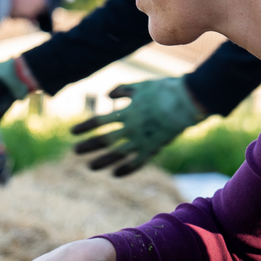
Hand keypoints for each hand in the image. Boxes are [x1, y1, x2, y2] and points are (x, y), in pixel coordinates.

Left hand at [72, 77, 205, 175]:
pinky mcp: (154, 148)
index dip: (84, 127)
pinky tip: (115, 174)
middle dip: (88, 146)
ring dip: (102, 161)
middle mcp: (131, 128)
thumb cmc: (164, 90)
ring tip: (90, 167)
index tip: (72, 132)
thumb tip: (107, 95)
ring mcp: (142, 140)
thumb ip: (122, 90)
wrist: (187, 101)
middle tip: (75, 151)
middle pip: (104, 140)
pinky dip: (125, 169)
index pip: (99, 121)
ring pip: (117, 154)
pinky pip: (137, 163)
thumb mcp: (140, 86)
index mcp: (126, 112)